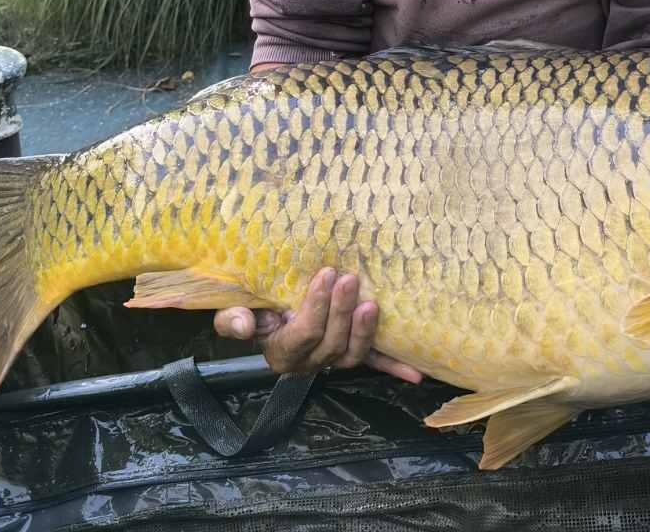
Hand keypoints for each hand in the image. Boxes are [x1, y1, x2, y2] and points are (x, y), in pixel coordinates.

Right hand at [211, 266, 423, 383]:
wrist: (268, 314)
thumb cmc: (253, 309)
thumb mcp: (233, 312)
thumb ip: (233, 320)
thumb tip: (246, 327)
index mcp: (282, 353)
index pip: (303, 335)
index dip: (315, 308)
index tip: (325, 274)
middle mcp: (310, 363)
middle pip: (331, 345)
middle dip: (342, 313)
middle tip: (349, 279)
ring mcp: (334, 359)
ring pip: (354, 356)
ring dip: (365, 333)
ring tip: (371, 305)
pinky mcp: (353, 352)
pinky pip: (375, 362)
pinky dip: (395, 367)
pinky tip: (417, 374)